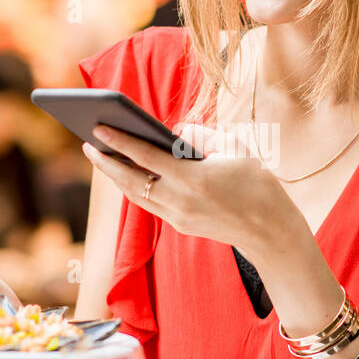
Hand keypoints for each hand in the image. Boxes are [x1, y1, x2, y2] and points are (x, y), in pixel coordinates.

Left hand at [81, 122, 299, 263]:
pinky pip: (150, 203)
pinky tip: (128, 175)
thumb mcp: (236, 149)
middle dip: (106, 162)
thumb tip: (177, 132)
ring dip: (117, 177)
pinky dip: (135, 187)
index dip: (119, 141)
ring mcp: (177, 217)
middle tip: (87, 144)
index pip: (145, 156)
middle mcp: (179, 201)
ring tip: (102, 157)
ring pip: (136, 195)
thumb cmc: (257, 184)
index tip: (98, 127)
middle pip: (130, 180)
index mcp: (192, 178)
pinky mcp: (181, 225)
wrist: (271, 231)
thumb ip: (202, 136)